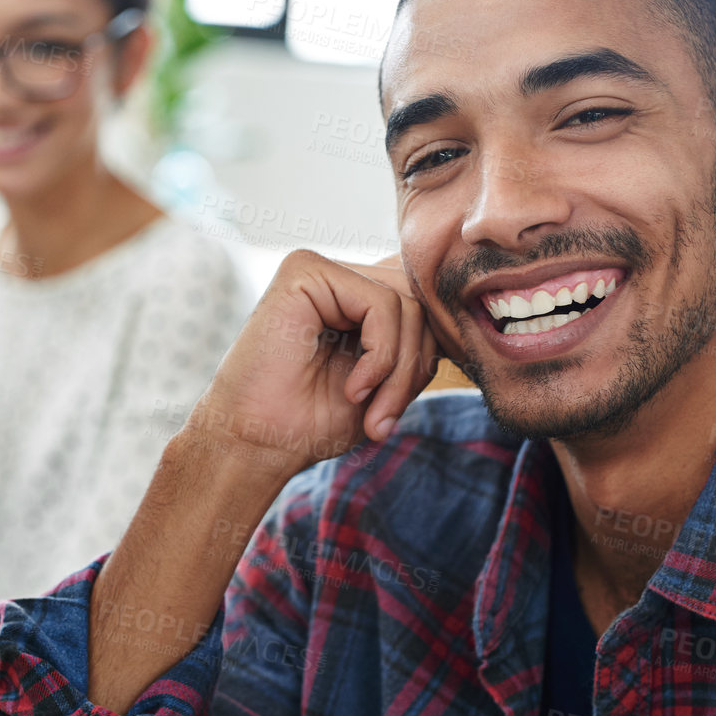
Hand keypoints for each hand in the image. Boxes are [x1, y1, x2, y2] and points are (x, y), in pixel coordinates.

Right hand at [187, 248, 443, 479]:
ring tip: (370, 412)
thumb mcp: (385, 383)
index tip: (394, 410)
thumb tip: (459, 320)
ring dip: (399, 369)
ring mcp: (321, 270)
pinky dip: (381, 355)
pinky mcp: (306, 270)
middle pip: (420, 300)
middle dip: (416, 365)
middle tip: (385, 417)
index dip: (425, 358)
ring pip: (408, 303)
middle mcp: (339, 278)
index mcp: (354, 300)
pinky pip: (382, 303)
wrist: (256, 444)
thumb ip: (416, 345)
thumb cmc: (311, 421)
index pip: (423, 306)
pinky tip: (353, 387)